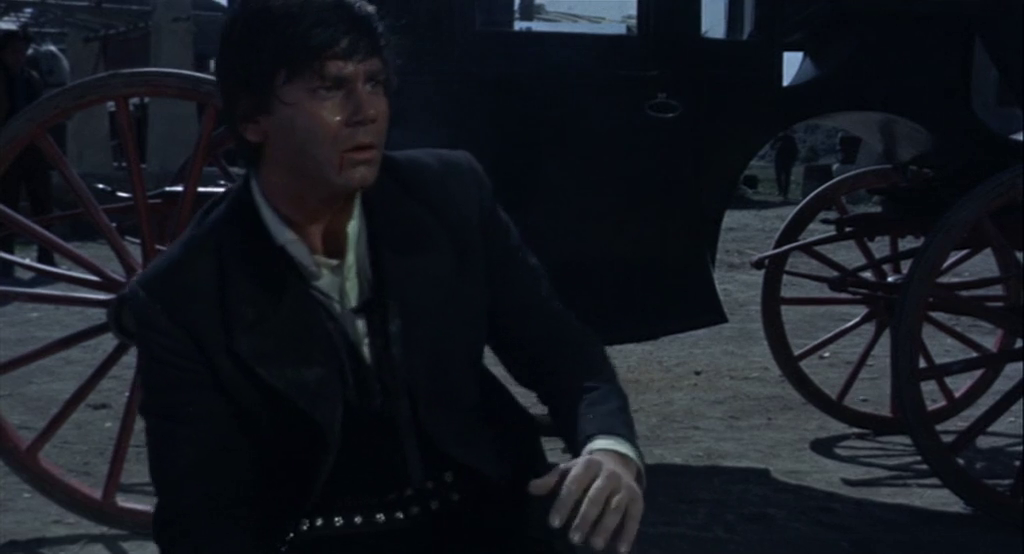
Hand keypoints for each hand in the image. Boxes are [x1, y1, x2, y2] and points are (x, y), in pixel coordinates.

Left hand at [527, 450, 643, 552]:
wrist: (616, 460)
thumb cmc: (585, 471)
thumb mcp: (568, 470)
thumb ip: (551, 481)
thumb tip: (530, 488)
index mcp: (588, 464)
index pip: (574, 484)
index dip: (564, 503)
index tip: (554, 523)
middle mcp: (609, 474)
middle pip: (596, 497)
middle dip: (585, 518)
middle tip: (573, 539)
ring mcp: (625, 486)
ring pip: (615, 507)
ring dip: (606, 527)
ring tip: (595, 545)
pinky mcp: (637, 498)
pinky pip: (634, 517)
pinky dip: (629, 533)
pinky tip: (620, 550)